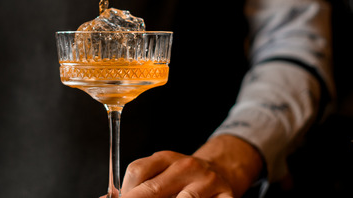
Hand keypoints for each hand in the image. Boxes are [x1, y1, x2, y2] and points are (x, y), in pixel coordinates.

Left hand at [116, 135, 263, 197]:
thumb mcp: (162, 172)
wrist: (224, 168)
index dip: (125, 192)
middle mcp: (186, 166)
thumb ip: (138, 184)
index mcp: (166, 158)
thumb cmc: (184, 177)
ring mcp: (207, 182)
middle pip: (153, 189)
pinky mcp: (226, 196)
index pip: (137, 171)